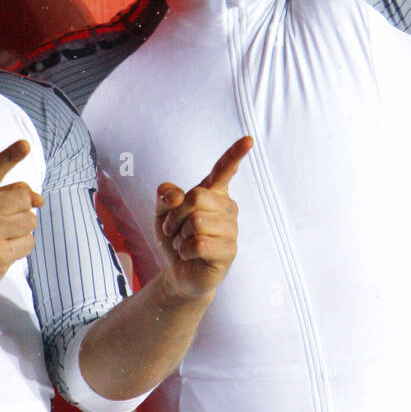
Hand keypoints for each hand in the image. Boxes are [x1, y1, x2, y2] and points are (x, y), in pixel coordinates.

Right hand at [0, 140, 43, 295]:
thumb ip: (7, 192)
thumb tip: (40, 199)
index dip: (11, 155)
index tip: (25, 145)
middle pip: (24, 198)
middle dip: (20, 208)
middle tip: (3, 220)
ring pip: (30, 220)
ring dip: (21, 228)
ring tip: (1, 235)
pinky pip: (29, 242)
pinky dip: (21, 246)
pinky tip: (3, 249)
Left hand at [155, 136, 251, 300]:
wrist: (178, 272)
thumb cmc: (175, 237)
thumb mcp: (162, 212)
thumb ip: (165, 196)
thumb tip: (175, 194)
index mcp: (213, 192)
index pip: (224, 169)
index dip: (236, 154)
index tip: (249, 139)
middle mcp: (227, 207)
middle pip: (195, 197)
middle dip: (175, 215)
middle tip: (174, 229)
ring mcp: (231, 229)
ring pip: (196, 222)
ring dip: (179, 236)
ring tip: (183, 243)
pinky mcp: (229, 250)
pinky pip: (199, 244)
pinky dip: (184, 250)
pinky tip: (189, 255)